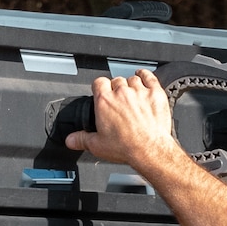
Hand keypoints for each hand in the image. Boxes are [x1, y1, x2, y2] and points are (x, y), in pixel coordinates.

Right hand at [63, 69, 182, 169]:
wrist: (150, 150)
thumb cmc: (126, 147)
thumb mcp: (97, 146)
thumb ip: (81, 139)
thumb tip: (71, 140)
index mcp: (105, 101)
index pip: (98, 82)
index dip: (99, 87)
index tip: (101, 91)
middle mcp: (121, 93)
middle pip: (115, 80)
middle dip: (116, 88)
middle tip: (118, 100)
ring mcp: (139, 92)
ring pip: (132, 79)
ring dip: (130, 85)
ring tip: (131, 94)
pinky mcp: (155, 93)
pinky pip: (149, 77)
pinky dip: (145, 75)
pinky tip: (143, 77)